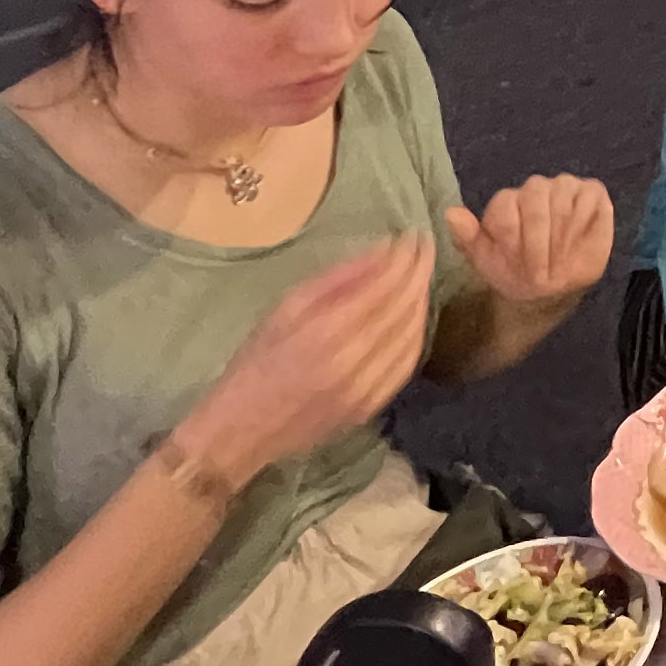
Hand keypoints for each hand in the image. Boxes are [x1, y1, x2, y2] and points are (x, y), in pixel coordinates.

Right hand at [184, 234, 433, 480]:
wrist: (240, 429)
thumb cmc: (254, 362)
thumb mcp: (284, 309)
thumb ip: (336, 280)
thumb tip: (381, 251)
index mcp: (325, 331)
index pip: (384, 286)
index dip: (406, 258)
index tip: (415, 236)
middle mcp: (352, 360)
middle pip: (403, 309)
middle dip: (418, 273)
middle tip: (425, 249)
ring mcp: (365, 388)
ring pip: (411, 337)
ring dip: (420, 302)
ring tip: (419, 277)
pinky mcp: (370, 407)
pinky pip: (406, 366)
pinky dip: (415, 336)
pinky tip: (413, 317)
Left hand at [442, 175, 612, 309]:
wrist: (549, 289)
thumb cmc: (515, 272)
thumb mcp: (485, 261)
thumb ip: (467, 238)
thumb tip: (450, 213)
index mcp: (507, 201)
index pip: (506, 205)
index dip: (513, 240)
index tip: (519, 268)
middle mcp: (535, 188)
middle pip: (534, 198)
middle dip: (538, 241)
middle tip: (541, 273)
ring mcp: (565, 188)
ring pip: (562, 195)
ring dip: (561, 235)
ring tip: (559, 260)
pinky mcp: (592, 194)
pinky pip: (590, 197)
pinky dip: (584, 222)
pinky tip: (577, 242)